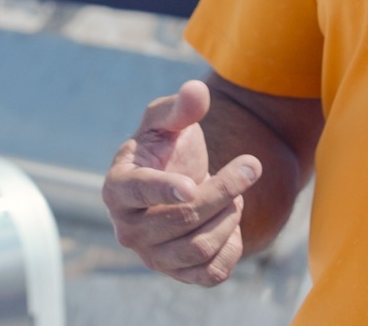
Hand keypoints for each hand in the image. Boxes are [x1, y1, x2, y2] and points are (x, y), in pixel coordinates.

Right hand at [103, 79, 263, 285]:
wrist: (177, 185)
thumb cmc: (166, 148)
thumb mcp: (168, 121)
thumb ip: (180, 106)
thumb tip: (197, 91)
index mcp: (117, 187)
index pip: (136, 192)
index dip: (164, 190)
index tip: (192, 185)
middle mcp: (128, 229)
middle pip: (180, 220)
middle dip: (222, 191)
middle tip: (250, 166)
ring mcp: (152, 256)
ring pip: (199, 249)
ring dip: (229, 216)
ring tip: (235, 195)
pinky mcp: (178, 274)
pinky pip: (210, 274)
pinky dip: (231, 248)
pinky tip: (232, 222)